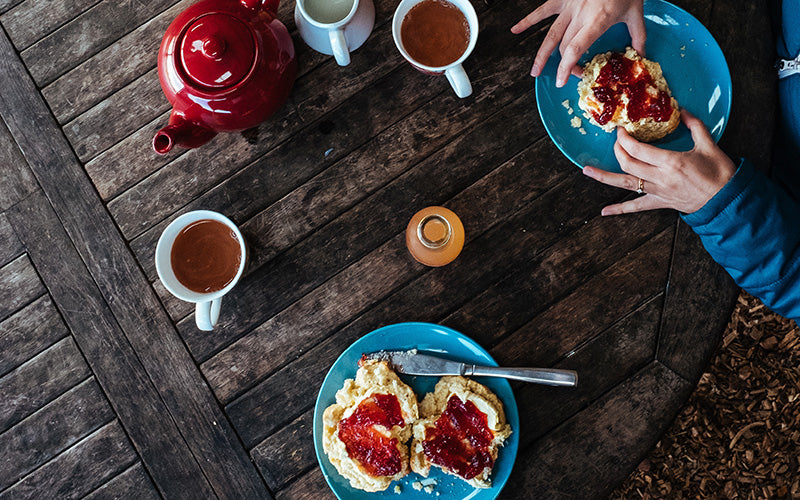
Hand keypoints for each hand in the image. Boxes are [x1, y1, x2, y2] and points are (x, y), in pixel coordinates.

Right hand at [511, 0, 645, 86]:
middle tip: (569, 75)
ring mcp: (569, 6)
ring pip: (550, 35)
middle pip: (564, 46)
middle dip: (565, 65)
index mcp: (597, 20)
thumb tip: (639, 55)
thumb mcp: (636, 12)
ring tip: (534, 72)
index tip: (563, 81)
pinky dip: (528, 20)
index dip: (566, 67)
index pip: (575, 48)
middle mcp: (580, 15)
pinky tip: (515, 30)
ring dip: (541, 56)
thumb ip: (637, 36)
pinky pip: (543, 11)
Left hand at [582, 110, 735, 214]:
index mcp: (671, 162)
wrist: (727, 200)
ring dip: (604, 176)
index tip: (622, 129)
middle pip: (628, 163)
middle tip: (616, 138)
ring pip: (625, 184)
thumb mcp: (708, 144)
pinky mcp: (659, 202)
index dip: (625, 138)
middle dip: (618, 149)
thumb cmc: (720, 172)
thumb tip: (681, 110)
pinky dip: (619, 210)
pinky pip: (636, 207)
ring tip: (586, 171)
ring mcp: (657, 192)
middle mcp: (660, 178)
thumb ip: (694, 125)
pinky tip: (604, 212)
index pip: (638, 149)